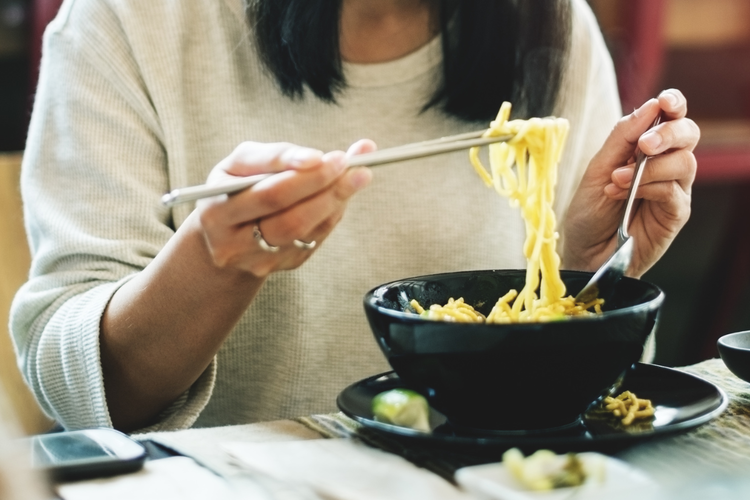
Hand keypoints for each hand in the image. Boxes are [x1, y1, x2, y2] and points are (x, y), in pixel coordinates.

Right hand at [195, 140, 373, 276]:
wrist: (224, 236)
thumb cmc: (233, 189)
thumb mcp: (239, 165)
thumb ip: (275, 156)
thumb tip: (318, 156)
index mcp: (217, 213)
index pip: (267, 196)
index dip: (300, 177)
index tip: (326, 157)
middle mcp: (236, 245)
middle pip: (291, 219)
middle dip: (324, 187)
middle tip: (351, 163)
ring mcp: (262, 260)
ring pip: (307, 231)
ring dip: (337, 200)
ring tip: (358, 175)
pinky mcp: (286, 264)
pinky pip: (317, 237)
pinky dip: (333, 212)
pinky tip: (342, 193)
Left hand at [563, 89, 699, 277]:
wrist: (583, 252)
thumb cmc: (589, 213)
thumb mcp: (597, 169)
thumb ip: (622, 139)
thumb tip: (650, 106)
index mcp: (645, 149)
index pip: (670, 118)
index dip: (674, 104)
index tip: (666, 102)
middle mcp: (665, 166)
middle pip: (688, 134)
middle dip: (668, 132)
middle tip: (644, 144)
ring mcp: (673, 190)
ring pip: (684, 162)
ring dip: (650, 167)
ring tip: (617, 180)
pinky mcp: (675, 214)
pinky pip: (674, 191)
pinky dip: (649, 187)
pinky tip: (624, 194)